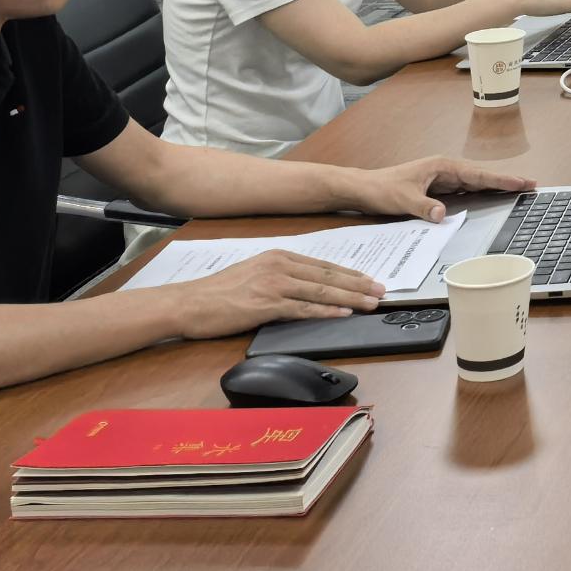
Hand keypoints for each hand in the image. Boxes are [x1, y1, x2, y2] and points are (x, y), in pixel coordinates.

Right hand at [165, 249, 385, 338]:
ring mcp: (274, 284)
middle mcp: (280, 266)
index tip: (369, 280)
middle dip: (359, 284)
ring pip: (322, 292)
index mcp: (279, 256)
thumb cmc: (218, 292)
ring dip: (351, 298)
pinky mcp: (266, 304)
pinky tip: (343, 314)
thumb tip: (306, 286)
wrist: (188, 303)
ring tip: (371, 303)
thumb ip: (281, 276)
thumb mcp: (254, 273)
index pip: (323, 266)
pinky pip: (303, 309)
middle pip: (329, 277)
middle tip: (382, 290)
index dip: (350, 274)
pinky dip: (326, 312)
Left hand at [341, 156, 536, 222]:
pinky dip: (482, 192)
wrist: (365, 188)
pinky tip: (491, 197)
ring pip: (476, 182)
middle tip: (531, 185)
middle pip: (482, 176)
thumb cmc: (383, 189)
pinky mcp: (439, 188)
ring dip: (496, 186)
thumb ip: (424, 207)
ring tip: (518, 190)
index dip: (502, 179)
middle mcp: (446, 169)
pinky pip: (466, 189)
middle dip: (506, 181)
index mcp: (442, 166)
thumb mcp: (403, 200)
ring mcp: (443, 178)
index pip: (478, 174)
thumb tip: (444, 215)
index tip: (522, 182)